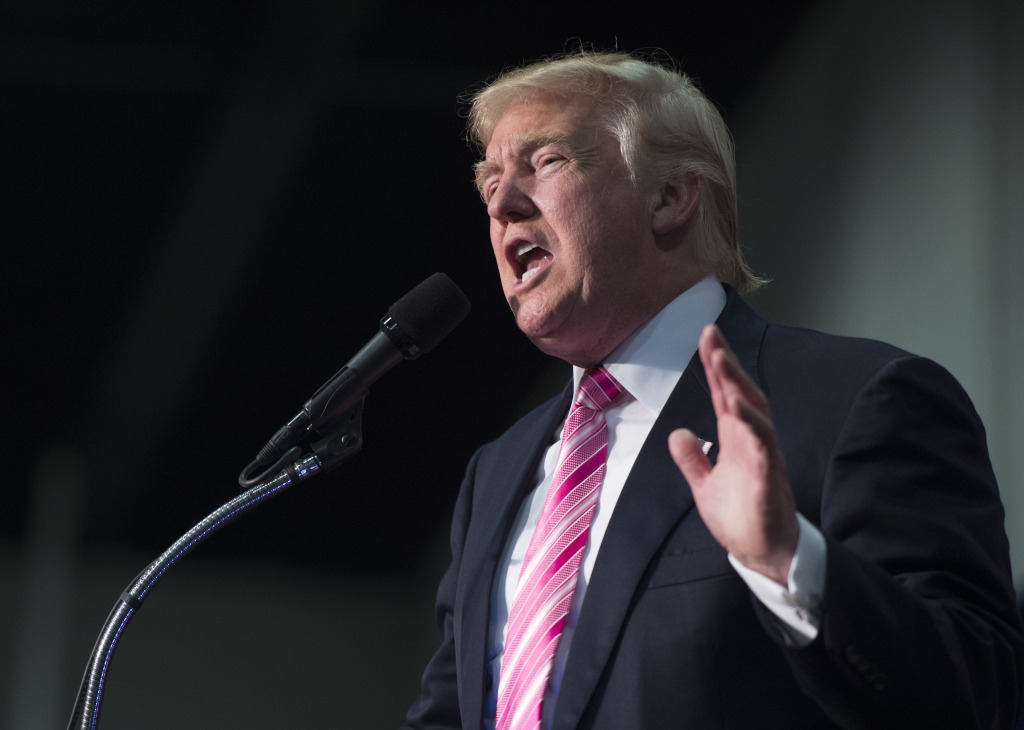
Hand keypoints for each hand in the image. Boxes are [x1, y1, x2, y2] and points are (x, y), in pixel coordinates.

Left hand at [668, 324, 797, 584]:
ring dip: (738, 387)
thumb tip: (678, 433)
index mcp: (736, 439)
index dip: (717, 366)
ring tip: (721, 362)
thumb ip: (692, 459)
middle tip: (712, 335)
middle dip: (727, 364)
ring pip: (754, 414)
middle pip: (742, 394)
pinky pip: (763, 447)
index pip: (725, 395)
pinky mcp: (769, 479)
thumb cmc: (740, 517)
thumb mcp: (704, 486)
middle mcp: (751, 441)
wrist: (763, 554)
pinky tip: (737, 410)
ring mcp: (763, 457)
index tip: (707, 335)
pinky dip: (751, 426)